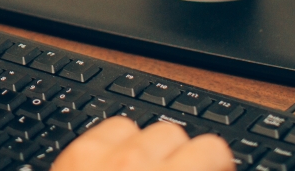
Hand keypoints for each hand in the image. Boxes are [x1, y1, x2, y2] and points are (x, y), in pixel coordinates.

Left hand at [53, 117, 234, 170]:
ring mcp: (106, 155)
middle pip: (176, 134)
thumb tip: (215, 163)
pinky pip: (110, 128)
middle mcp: (141, 164)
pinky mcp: (78, 152)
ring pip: (143, 127)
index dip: (216, 163)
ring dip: (146, 149)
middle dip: (179, 157)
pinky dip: (116, 144)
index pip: (213, 149)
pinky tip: (114, 166)